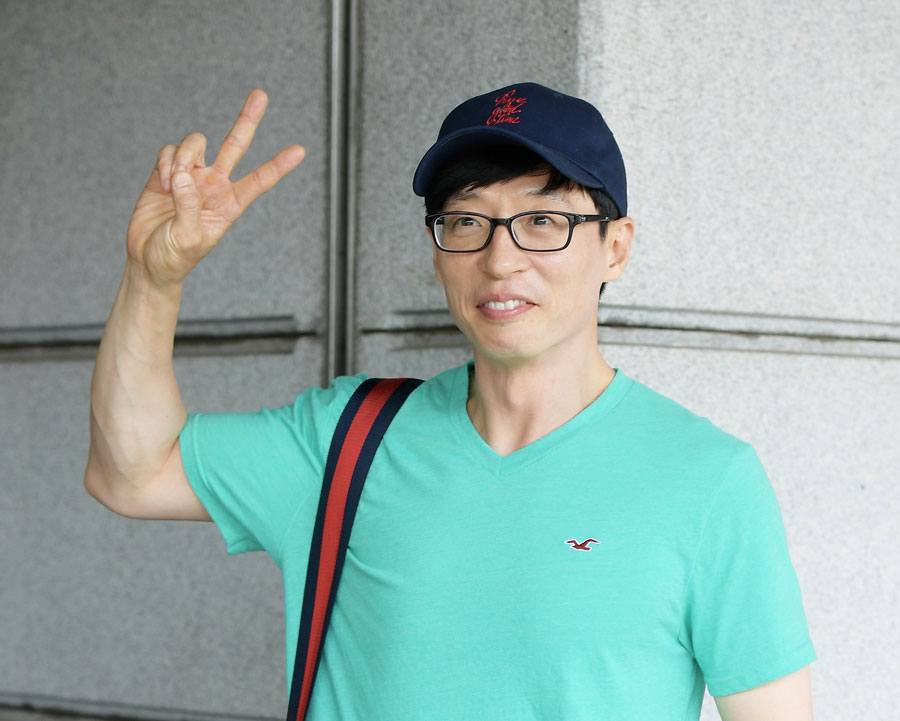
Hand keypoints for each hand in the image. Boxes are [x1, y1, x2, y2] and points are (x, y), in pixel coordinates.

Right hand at [125, 88, 305, 288]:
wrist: (147, 260)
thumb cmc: (173, 257)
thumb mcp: (187, 239)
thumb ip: (188, 207)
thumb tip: (187, 175)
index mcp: (230, 204)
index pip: (260, 181)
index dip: (279, 165)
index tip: (300, 151)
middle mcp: (215, 185)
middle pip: (235, 144)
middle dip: (247, 119)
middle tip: (261, 94)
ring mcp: (192, 176)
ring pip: (195, 143)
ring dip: (182, 158)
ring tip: (173, 186)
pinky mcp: (167, 172)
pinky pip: (169, 151)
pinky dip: (166, 162)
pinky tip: (164, 183)